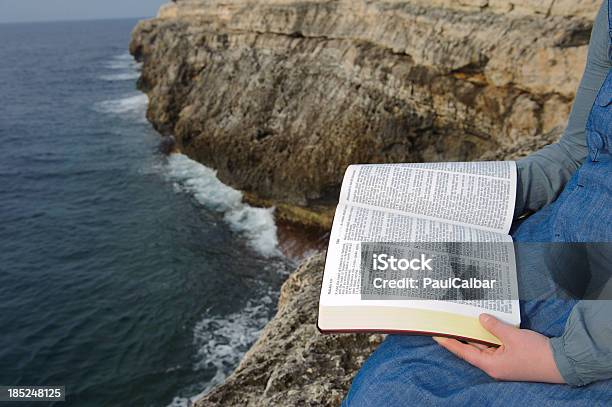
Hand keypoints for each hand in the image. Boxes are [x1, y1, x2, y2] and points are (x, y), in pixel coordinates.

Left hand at [433, 314, 564, 383]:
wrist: (563, 363)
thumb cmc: (537, 353)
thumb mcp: (513, 336)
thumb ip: (494, 326)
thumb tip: (481, 318)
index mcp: (491, 365)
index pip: (464, 352)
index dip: (449, 343)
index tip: (436, 335)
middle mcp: (494, 366)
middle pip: (472, 349)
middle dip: (461, 335)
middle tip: (448, 323)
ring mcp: (503, 362)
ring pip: (484, 346)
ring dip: (476, 334)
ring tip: (462, 320)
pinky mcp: (511, 358)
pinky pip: (495, 345)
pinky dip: (489, 335)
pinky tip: (483, 324)